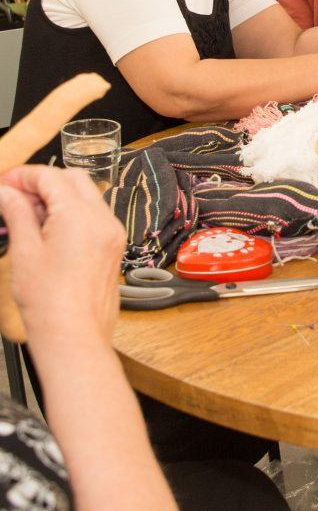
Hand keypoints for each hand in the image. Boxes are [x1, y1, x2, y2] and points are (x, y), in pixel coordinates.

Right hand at [0, 165, 124, 350]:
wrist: (75, 335)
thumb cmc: (50, 302)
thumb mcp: (25, 252)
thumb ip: (17, 214)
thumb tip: (6, 192)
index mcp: (81, 217)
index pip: (52, 177)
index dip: (25, 176)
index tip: (5, 182)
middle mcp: (103, 220)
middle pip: (74, 180)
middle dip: (42, 182)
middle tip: (13, 195)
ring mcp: (112, 232)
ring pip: (85, 196)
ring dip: (57, 196)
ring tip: (25, 214)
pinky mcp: (113, 244)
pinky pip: (93, 215)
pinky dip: (71, 212)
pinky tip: (46, 227)